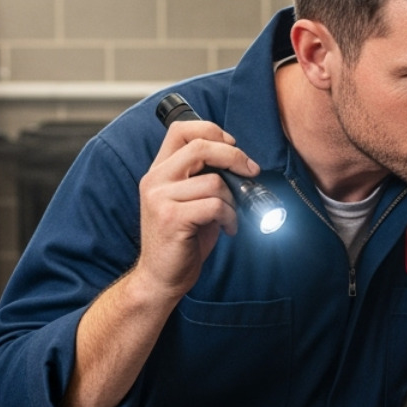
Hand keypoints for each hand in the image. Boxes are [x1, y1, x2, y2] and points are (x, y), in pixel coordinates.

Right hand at [135, 117, 260, 298]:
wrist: (161, 277)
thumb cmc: (181, 240)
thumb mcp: (189, 201)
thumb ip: (204, 178)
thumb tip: (239, 162)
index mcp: (159, 171)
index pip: (180, 129)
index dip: (212, 130)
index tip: (233, 146)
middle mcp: (155, 180)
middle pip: (200, 147)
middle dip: (234, 156)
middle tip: (251, 171)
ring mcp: (160, 198)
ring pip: (214, 181)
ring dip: (233, 200)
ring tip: (230, 216)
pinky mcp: (172, 218)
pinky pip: (215, 205)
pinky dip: (230, 217)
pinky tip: (227, 228)